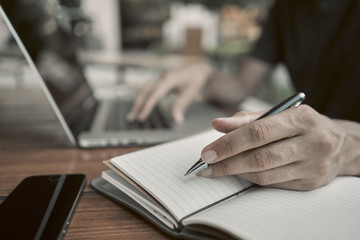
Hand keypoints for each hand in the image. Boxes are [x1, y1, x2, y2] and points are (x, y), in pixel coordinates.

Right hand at [127, 61, 214, 123]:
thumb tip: (176, 120)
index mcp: (169, 78)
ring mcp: (159, 77)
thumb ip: (181, 106)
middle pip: (144, 91)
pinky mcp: (160, 80)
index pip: (154, 95)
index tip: (141, 118)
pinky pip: (147, 88)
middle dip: (137, 105)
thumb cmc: (196, 80)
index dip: (147, 107)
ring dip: (137, 101)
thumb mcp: (190, 93)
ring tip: (132, 114)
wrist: (199, 69)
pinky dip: (142, 97)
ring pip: (143, 89)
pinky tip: (139, 105)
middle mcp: (161, 76)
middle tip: (131, 118)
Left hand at [198, 105, 347, 189]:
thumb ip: (248, 119)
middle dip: (227, 163)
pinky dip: (252, 179)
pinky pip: (273, 184)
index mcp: (302, 118)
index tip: (208, 152)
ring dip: (236, 173)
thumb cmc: (304, 126)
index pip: (258, 132)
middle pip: (260, 157)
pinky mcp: (311, 183)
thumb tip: (218, 125)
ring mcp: (314, 166)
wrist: (343, 145)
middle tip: (206, 166)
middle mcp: (312, 142)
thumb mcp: (280, 113)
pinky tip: (241, 173)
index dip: (229, 143)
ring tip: (218, 169)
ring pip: (265, 175)